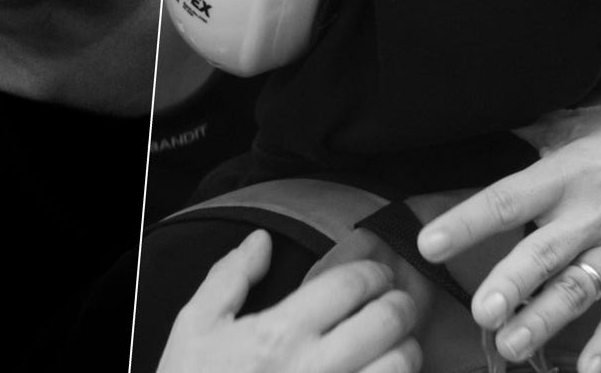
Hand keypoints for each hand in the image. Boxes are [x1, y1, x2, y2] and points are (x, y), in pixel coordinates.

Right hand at [157, 230, 421, 372]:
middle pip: (386, 322)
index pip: (350, 285)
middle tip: (397, 302)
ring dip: (405, 350)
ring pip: (400, 367)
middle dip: (399, 305)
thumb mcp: (196, 326)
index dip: (373, 273)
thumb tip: (262, 240)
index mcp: (281, 332)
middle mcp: (316, 369)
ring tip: (396, 344)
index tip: (378, 274)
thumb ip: (230, 276)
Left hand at [415, 76, 600, 372]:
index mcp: (566, 173)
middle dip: (510, 286)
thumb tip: (494, 130)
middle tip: (480, 313)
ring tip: (511, 346)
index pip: (505, 199)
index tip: (430, 244)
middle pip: (541, 254)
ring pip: (577, 291)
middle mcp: (590, 214)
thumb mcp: (584, 118)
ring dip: (544, 321)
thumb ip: (537, 133)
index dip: (466, 222)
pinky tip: (589, 371)